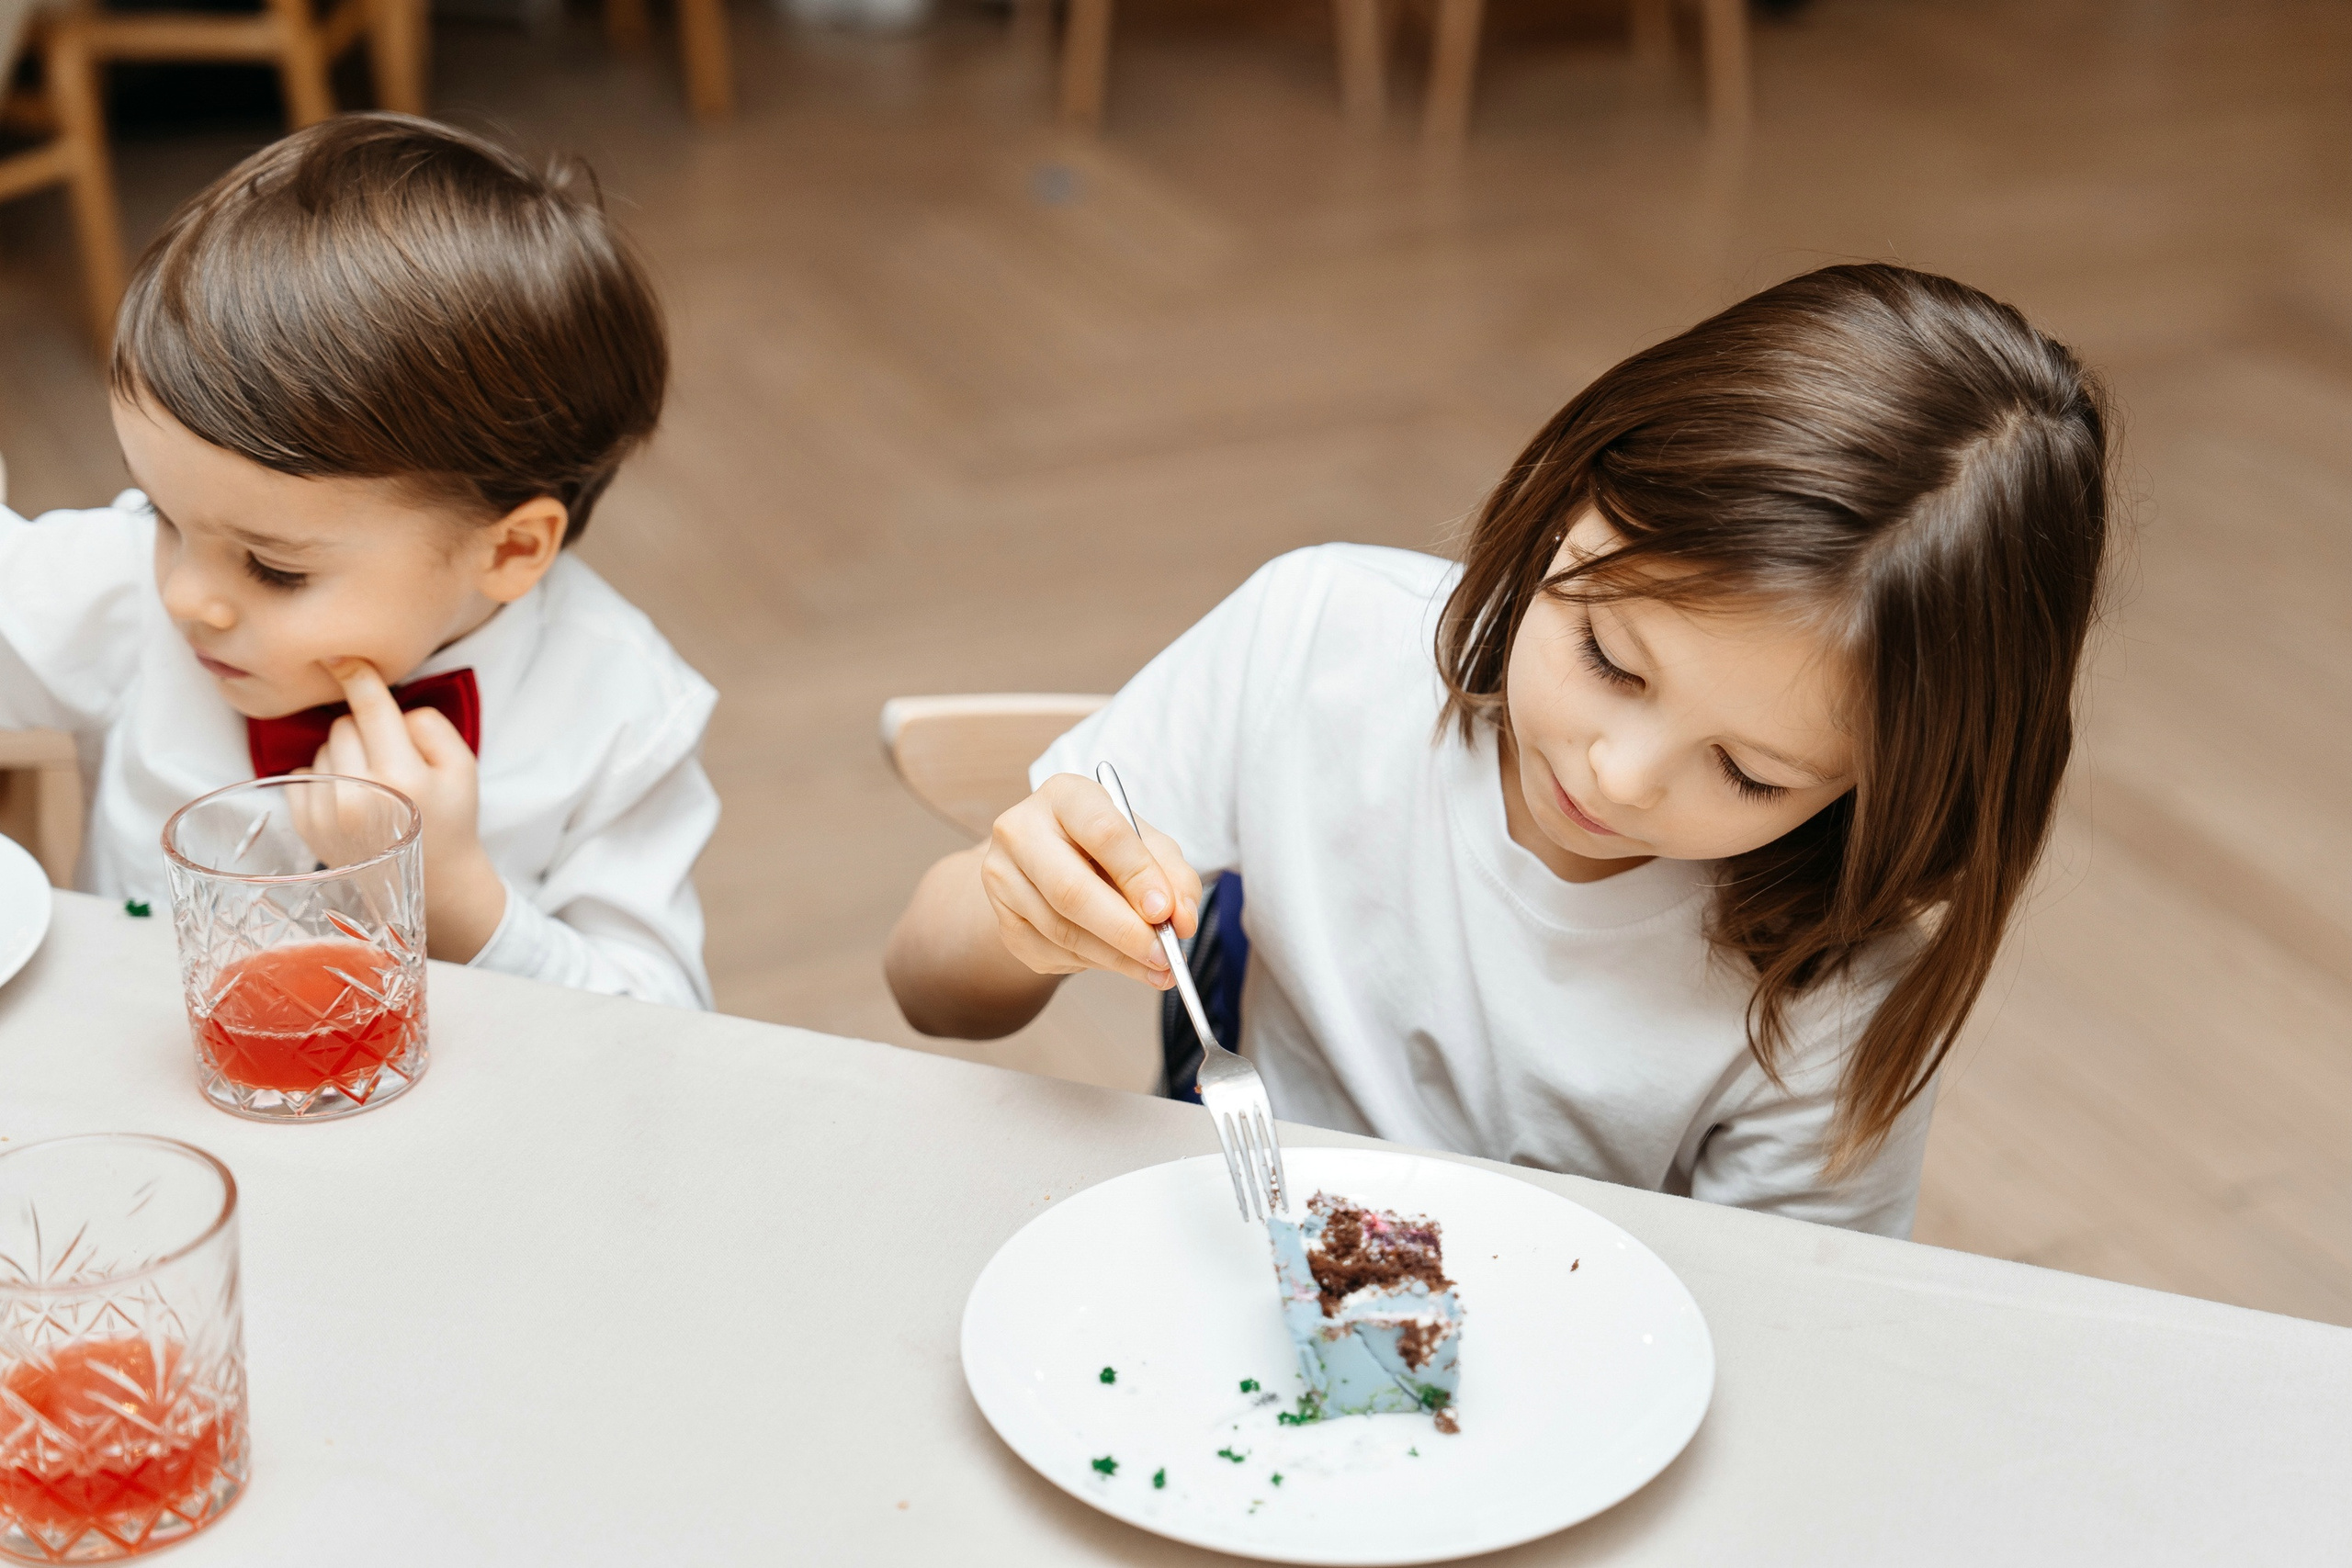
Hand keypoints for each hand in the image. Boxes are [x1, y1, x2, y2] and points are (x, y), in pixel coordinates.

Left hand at [305, 658, 505, 961]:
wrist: (435, 882)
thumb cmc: (451, 816)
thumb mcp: (464, 766)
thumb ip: (429, 726)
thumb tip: (386, 709)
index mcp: (402, 776)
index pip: (370, 707)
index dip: (355, 674)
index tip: (338, 652)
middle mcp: (359, 795)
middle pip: (342, 724)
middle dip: (364, 728)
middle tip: (390, 756)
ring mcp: (328, 814)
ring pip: (321, 747)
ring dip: (344, 753)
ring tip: (373, 782)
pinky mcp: (307, 826)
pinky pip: (302, 772)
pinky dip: (323, 775)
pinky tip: (350, 795)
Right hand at [980, 772, 1202, 988]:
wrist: (1054, 861)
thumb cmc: (1110, 848)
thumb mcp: (1149, 846)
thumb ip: (1174, 878)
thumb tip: (1180, 921)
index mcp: (1065, 796)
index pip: (1102, 833)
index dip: (1137, 875)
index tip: (1165, 912)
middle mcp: (1021, 830)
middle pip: (1070, 890)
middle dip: (1124, 931)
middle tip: (1162, 956)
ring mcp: (1003, 875)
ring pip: (1061, 930)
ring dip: (1115, 957)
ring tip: (1155, 967)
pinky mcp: (1001, 917)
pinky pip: (1049, 951)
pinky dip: (1091, 962)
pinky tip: (1117, 959)